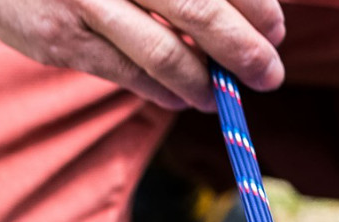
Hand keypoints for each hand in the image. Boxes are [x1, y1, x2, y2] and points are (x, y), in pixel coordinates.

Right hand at [0, 0, 284, 110]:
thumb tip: (239, 14)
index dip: (256, 6)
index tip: (276, 29)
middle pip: (201, 11)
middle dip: (245, 51)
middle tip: (269, 74)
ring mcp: (87, 3)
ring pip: (166, 55)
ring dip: (206, 84)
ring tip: (222, 96)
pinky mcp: (61, 41)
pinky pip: (128, 76)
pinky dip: (164, 91)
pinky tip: (183, 96)